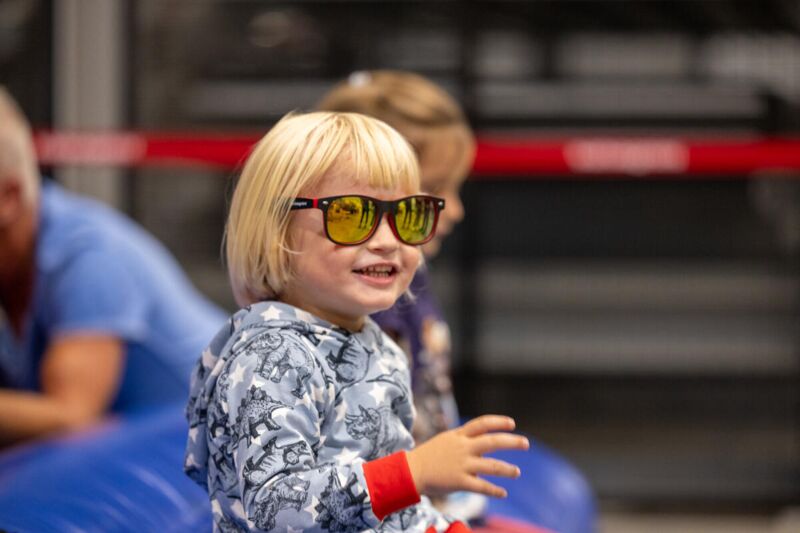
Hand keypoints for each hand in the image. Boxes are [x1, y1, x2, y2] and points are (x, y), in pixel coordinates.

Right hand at [405, 415, 529, 497]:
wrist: (410, 471)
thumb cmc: (429, 455)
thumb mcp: (445, 439)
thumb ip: (463, 439)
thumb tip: (481, 440)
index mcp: (458, 436)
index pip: (482, 423)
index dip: (498, 422)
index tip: (512, 423)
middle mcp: (462, 448)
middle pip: (492, 442)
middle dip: (511, 442)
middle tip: (526, 443)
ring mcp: (462, 465)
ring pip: (491, 466)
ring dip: (507, 469)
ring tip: (517, 472)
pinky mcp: (460, 482)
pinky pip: (482, 487)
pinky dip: (494, 490)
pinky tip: (503, 493)